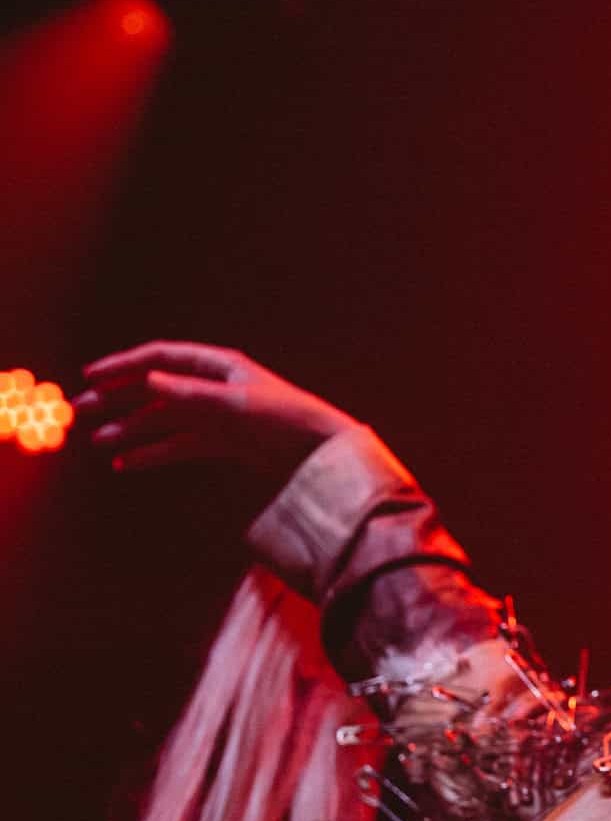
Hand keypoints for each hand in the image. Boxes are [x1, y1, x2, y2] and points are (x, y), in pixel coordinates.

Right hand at [73, 342, 360, 479]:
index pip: (160, 358)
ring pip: (163, 419)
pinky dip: (154, 452)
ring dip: (130, 428)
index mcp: (218, 365)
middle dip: (117, 397)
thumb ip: (190, 393)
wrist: (321, 453)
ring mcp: (216, 415)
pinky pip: (179, 444)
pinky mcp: (223, 442)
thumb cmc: (285, 419)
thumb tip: (148, 378)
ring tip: (98, 442)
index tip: (90, 375)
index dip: (123, 364)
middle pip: (155, 387)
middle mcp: (213, 386)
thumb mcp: (235, 404)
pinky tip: (127, 462)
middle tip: (80, 409)